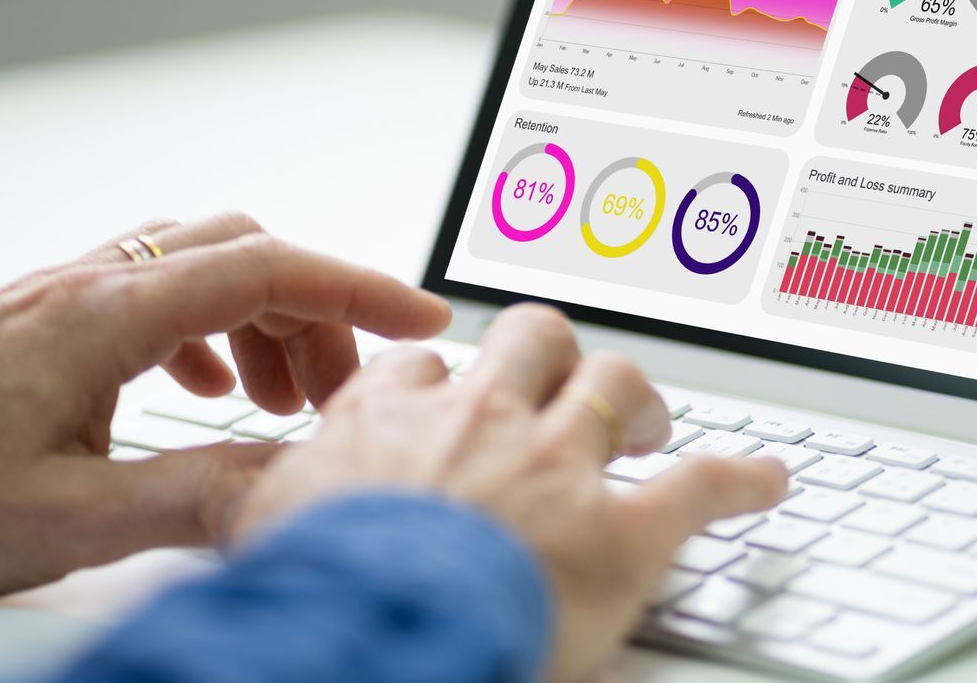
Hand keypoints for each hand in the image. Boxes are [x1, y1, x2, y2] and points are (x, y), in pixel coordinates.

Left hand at [0, 213, 450, 597]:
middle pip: (243, 252)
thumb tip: (302, 475)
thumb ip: (202, 492)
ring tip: (273, 404)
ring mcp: (56, 296)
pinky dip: (204, 328)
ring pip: (196, 265)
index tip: (422, 316)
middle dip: (314, 311)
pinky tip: (198, 391)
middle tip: (338, 393)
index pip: (268, 267)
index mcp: (104, 316)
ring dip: (259, 319)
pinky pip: (150, 290)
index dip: (359, 289)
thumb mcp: (73, 519)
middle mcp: (84, 285)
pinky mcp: (35, 322)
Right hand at [233, 304, 787, 682]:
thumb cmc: (314, 591)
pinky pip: (702, 481)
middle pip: (532, 343)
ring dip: (634, 397)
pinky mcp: (621, 526)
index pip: (424, 367)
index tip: (456, 392)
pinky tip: (770, 481)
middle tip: (568, 387)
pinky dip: (744, 480)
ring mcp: (555, 463)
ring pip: (613, 382)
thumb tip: (205, 497)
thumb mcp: (255, 533)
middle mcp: (480, 420)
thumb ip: (246, 502)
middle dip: (554, 357)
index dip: (446, 379)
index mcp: (392, 418)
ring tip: (646, 420)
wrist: (369, 633)